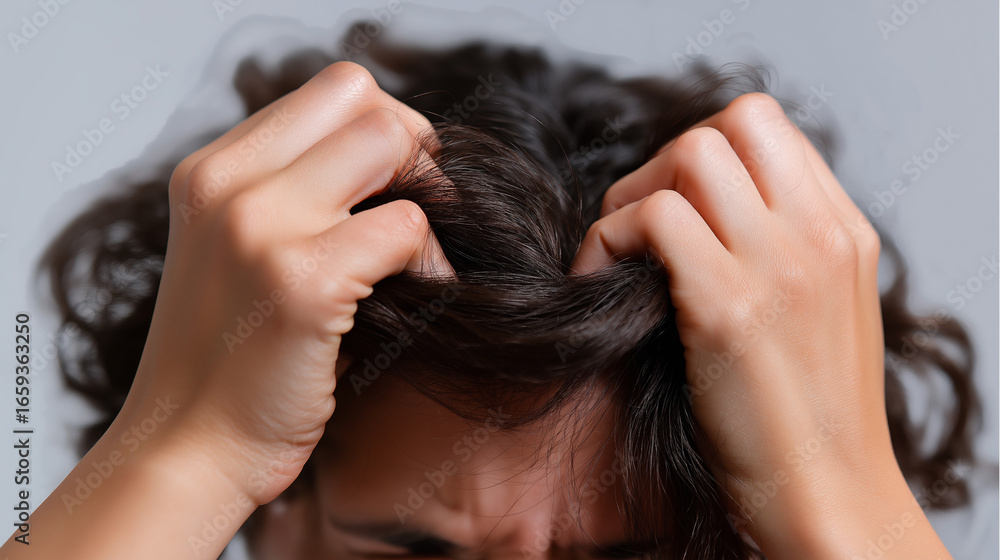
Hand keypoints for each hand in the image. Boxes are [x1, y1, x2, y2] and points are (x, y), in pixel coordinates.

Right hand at [125, 61, 449, 505]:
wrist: (188, 451)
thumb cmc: (228, 361)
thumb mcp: (235, 252)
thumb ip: (289, 193)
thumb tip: (392, 153)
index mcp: (211, 171)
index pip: (330, 90)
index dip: (381, 128)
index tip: (393, 184)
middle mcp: (228, 184)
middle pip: (363, 97)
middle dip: (412, 147)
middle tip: (416, 209)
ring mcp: (260, 227)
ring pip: (391, 143)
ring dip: (428, 196)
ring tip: (417, 255)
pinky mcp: (302, 281)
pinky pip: (407, 227)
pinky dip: (431, 261)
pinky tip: (419, 295)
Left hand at [573, 93, 948, 558]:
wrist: (828, 498)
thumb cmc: (803, 419)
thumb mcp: (814, 311)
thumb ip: (775, 249)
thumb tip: (692, 212)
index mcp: (843, 231)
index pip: (765, 127)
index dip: (703, 155)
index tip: (674, 209)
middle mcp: (820, 234)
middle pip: (730, 122)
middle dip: (666, 161)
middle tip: (639, 225)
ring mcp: (781, 265)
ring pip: (690, 154)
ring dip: (634, 195)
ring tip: (620, 256)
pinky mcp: (731, 307)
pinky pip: (652, 219)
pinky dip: (609, 241)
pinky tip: (599, 283)